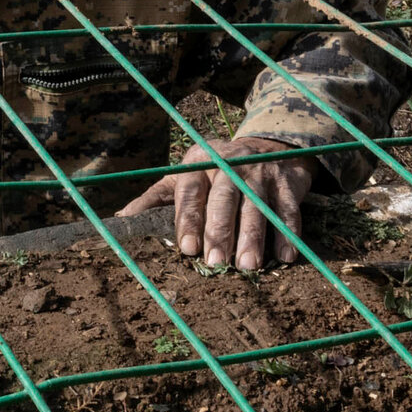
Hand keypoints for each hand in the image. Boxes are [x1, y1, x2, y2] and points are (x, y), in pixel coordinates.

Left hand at [117, 136, 314, 272]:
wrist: (268, 146)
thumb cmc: (217, 171)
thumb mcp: (185, 176)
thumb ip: (156, 198)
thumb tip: (123, 218)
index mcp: (200, 163)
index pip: (191, 192)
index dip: (188, 220)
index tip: (187, 248)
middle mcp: (231, 164)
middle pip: (225, 199)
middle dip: (220, 231)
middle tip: (216, 262)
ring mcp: (261, 173)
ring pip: (257, 206)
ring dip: (253, 237)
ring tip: (248, 265)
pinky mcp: (288, 182)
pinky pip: (289, 209)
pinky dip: (288, 233)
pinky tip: (285, 256)